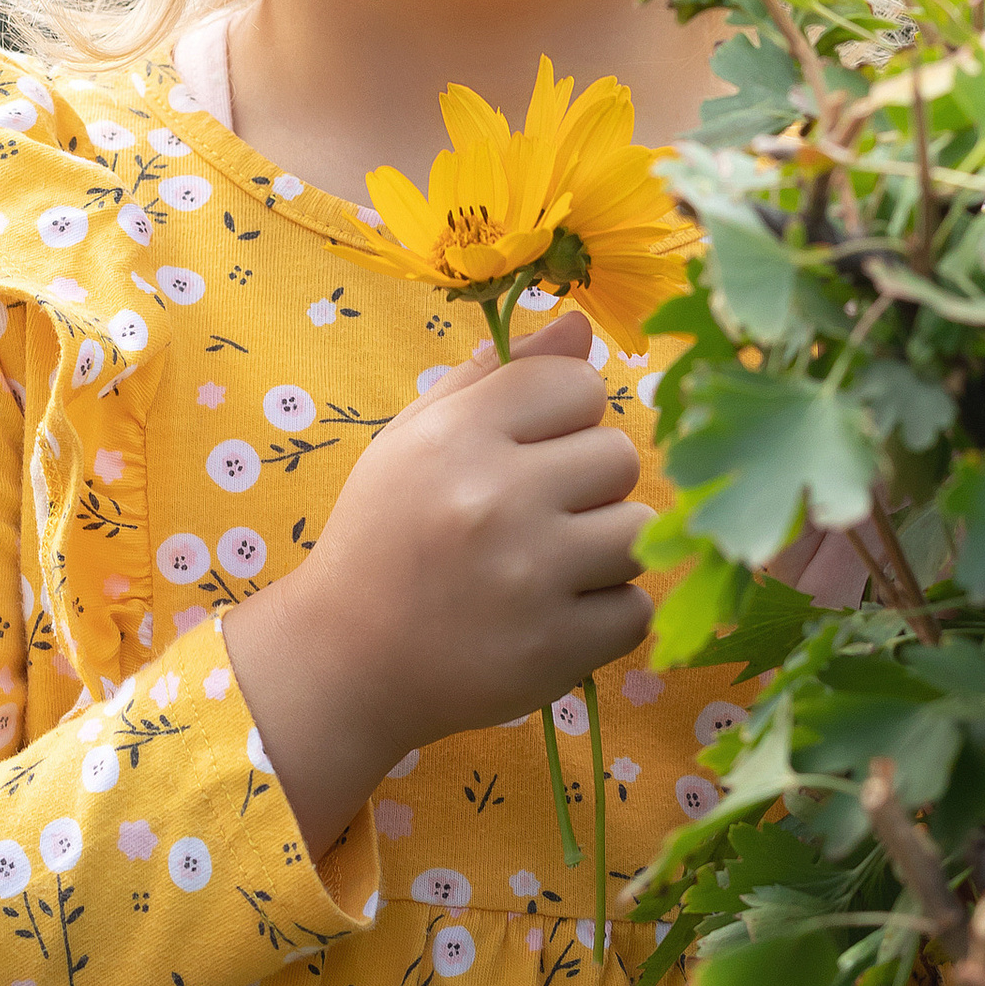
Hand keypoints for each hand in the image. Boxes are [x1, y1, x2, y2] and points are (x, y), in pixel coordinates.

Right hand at [223, 310, 651, 857]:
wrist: (346, 661)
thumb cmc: (385, 536)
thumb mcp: (416, 438)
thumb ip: (496, 375)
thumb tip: (580, 324)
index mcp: (458, 435)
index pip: (577, 384)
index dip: (564, 417)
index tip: (531, 451)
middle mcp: (496, 498)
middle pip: (619, 455)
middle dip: (588, 485)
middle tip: (534, 518)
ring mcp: (530, 577)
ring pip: (639, 530)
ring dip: (604, 550)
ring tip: (546, 568)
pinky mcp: (557, 648)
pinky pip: (635, 608)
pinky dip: (604, 617)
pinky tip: (551, 617)